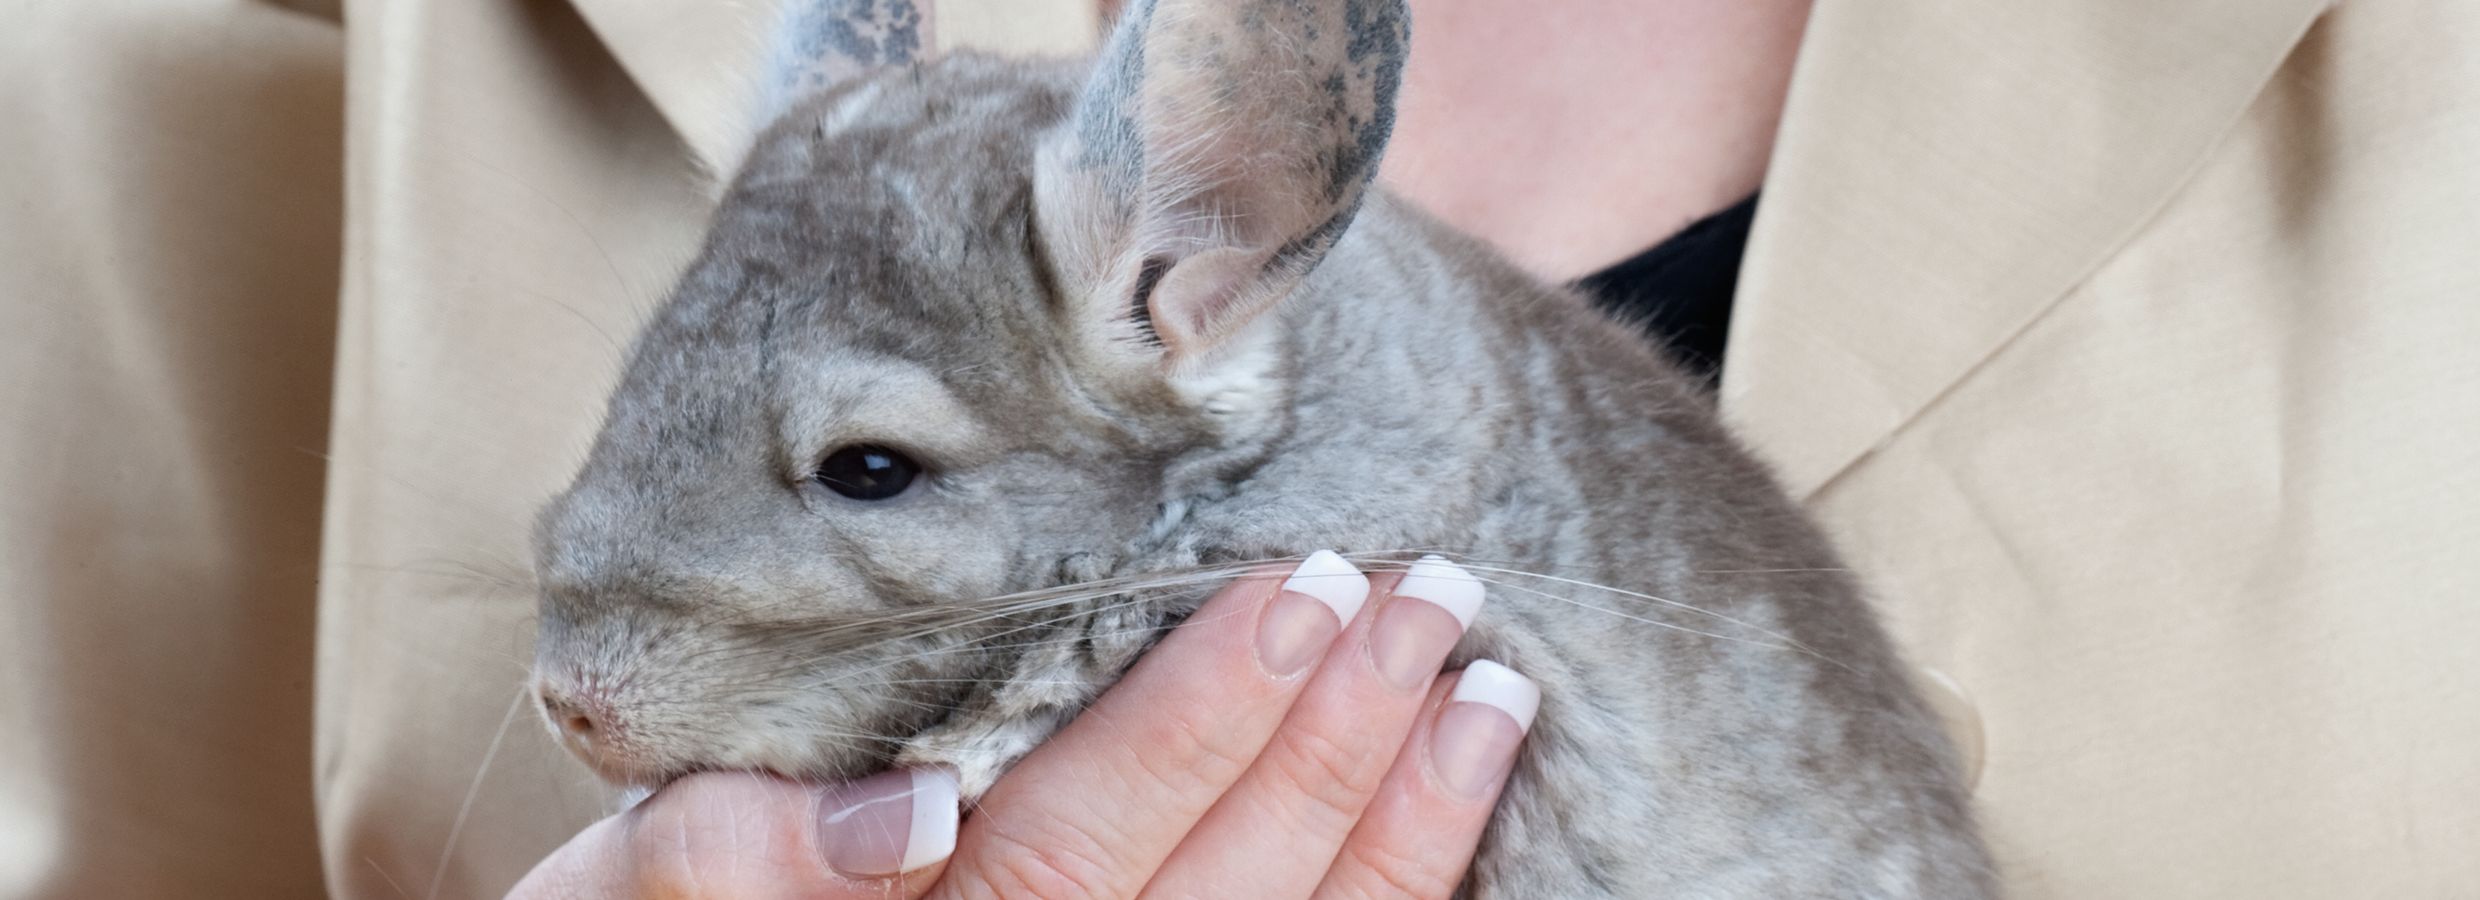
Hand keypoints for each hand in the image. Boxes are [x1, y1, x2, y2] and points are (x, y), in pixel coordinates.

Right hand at [508, 552, 1539, 898]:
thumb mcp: (630, 880)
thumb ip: (722, 848)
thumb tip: (917, 818)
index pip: (1060, 850)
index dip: (1188, 735)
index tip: (1293, 596)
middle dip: (1319, 745)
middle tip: (1411, 589)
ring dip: (1394, 823)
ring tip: (1483, 681)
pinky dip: (1395, 891)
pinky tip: (1462, 787)